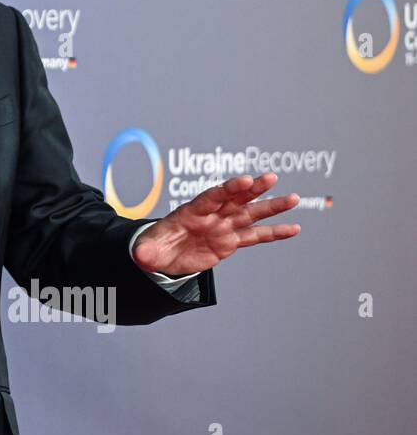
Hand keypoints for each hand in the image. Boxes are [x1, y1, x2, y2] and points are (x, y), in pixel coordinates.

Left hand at [131, 173, 300, 276]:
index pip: (210, 197)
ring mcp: (223, 226)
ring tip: (293, 198)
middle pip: (234, 198)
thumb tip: (140, 256)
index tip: (243, 181)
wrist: (163, 255)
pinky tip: (294, 228)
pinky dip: (274, 232)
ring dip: (271, 206)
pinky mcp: (231, 240)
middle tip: (270, 178)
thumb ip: (146, 251)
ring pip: (250, 213)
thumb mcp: (146, 250)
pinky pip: (256, 236)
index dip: (226, 189)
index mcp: (190, 212)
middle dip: (252, 188)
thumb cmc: (155, 247)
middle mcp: (211, 215)